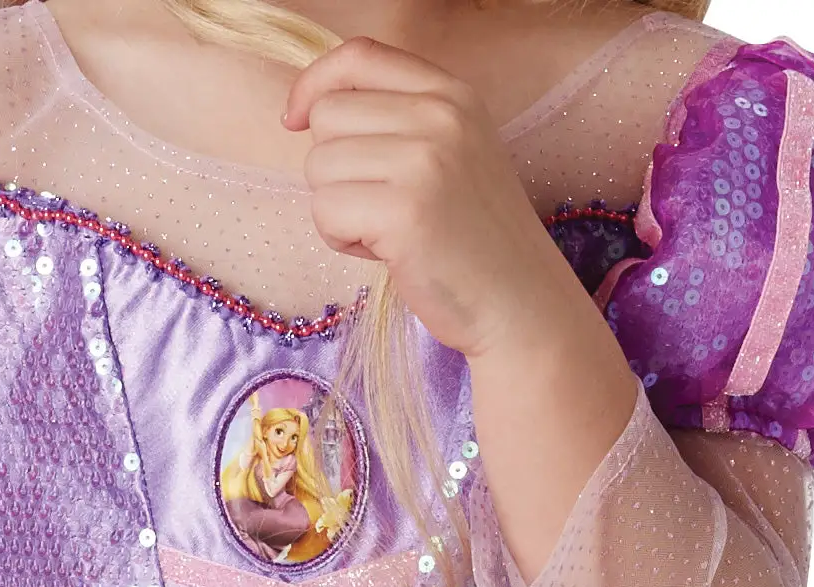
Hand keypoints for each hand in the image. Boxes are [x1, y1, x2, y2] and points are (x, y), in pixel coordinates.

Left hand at [283, 36, 553, 358]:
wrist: (519, 302)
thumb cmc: (474, 239)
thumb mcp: (452, 154)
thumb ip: (397, 121)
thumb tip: (309, 111)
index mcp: (452, 93)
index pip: (359, 56)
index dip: (314, 85)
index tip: (295, 121)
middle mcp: (439, 116)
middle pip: (327, 117)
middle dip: (334, 168)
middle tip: (378, 206)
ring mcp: (423, 161)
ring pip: (319, 167)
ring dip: (338, 209)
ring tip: (388, 233)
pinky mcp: (403, 212)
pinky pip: (326, 212)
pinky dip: (342, 241)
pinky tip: (385, 253)